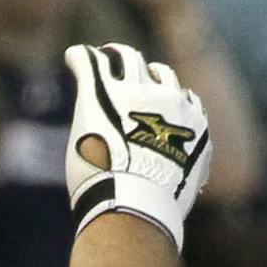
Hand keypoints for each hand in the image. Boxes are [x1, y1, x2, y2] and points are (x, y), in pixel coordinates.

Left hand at [63, 41, 212, 251]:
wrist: (135, 203)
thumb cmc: (156, 208)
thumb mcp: (182, 190)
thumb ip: (178, 179)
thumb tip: (178, 203)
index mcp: (193, 124)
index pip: (183, 99)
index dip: (166, 100)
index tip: (152, 102)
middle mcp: (169, 100)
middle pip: (158, 73)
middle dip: (143, 73)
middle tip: (125, 72)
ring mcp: (134, 93)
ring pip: (126, 58)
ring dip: (114, 57)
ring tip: (101, 59)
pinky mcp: (100, 94)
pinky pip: (90, 63)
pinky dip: (80, 58)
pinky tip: (74, 58)